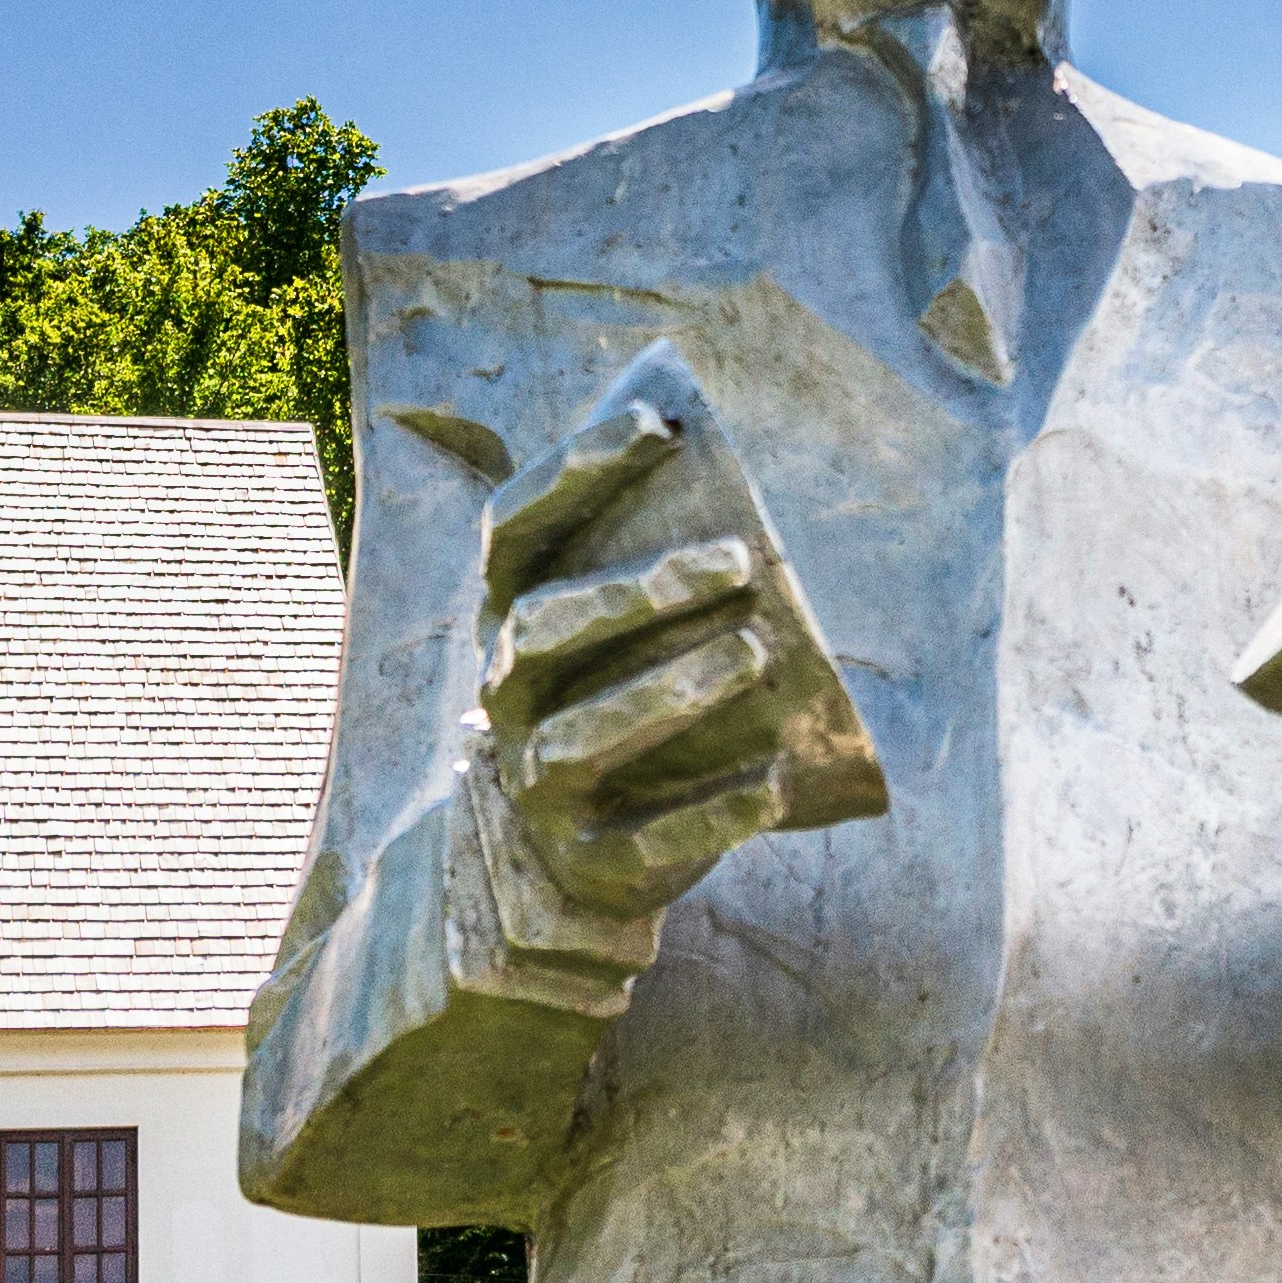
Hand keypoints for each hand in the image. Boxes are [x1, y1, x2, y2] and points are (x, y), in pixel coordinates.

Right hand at [472, 394, 837, 923]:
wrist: (575, 858)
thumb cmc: (622, 695)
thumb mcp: (620, 627)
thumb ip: (654, 556)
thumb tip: (738, 455)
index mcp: (508, 615)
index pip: (514, 528)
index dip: (575, 470)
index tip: (660, 421)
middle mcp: (506, 693)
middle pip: (542, 627)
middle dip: (639, 589)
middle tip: (742, 558)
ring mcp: (536, 783)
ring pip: (582, 736)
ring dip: (672, 691)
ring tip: (758, 654)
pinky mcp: (587, 861)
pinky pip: (642, 842)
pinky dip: (711, 814)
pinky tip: (776, 784)